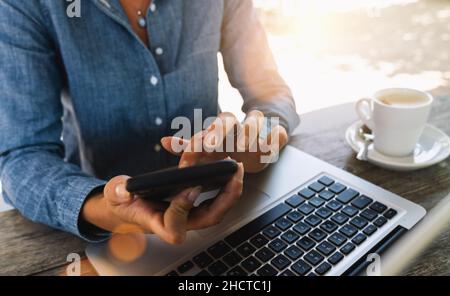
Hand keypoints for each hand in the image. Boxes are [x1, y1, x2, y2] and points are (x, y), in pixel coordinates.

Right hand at [81, 163, 243, 244]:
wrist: (130, 205)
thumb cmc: (124, 202)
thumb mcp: (116, 195)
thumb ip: (117, 193)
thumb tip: (124, 190)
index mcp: (158, 224)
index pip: (174, 228)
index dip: (182, 210)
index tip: (189, 188)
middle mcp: (179, 223)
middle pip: (208, 219)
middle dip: (225, 200)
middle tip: (234, 177)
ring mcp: (190, 216)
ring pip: (217, 210)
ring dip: (230, 191)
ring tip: (236, 169)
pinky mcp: (196, 207)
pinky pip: (216, 200)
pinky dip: (225, 186)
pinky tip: (229, 169)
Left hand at [161, 111, 288, 172]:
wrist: (261, 138)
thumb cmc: (231, 146)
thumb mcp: (209, 150)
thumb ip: (188, 148)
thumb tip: (163, 142)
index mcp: (221, 129)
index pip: (208, 129)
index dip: (198, 141)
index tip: (192, 157)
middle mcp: (237, 126)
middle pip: (228, 119)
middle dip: (219, 131)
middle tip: (210, 146)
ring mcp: (257, 131)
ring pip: (255, 119)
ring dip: (249, 132)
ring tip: (243, 147)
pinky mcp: (275, 137)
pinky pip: (278, 133)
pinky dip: (276, 136)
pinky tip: (273, 141)